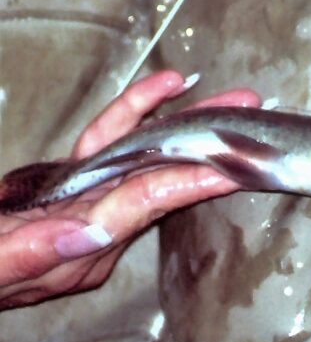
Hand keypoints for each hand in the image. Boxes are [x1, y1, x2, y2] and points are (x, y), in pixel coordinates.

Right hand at [0, 70, 259, 308]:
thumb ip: (33, 254)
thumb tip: (89, 231)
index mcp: (81, 248)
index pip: (146, 205)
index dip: (191, 181)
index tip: (233, 165)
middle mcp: (96, 225)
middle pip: (161, 175)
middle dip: (205, 142)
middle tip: (246, 110)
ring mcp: (89, 203)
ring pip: (141, 153)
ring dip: (177, 119)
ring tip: (215, 92)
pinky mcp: (73, 184)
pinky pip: (109, 144)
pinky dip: (131, 113)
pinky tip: (159, 87)